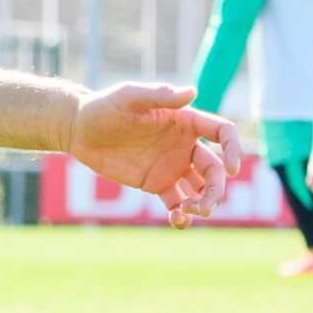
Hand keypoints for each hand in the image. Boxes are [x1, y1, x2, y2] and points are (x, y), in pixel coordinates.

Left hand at [72, 83, 237, 227]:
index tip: (232, 170)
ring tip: (189, 213)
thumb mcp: (129, 97)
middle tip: (205, 208)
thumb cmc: (104, 106)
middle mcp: (184, 145)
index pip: (223, 133)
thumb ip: (159, 95)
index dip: (233, 150)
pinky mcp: (156, 184)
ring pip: (201, 189)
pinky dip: (182, 216)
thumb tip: (192, 92)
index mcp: (185, 121)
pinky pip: (177, 203)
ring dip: (204, 204)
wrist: (79, 130)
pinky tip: (178, 221)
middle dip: (217, 190)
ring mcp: (172, 166)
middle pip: (215, 169)